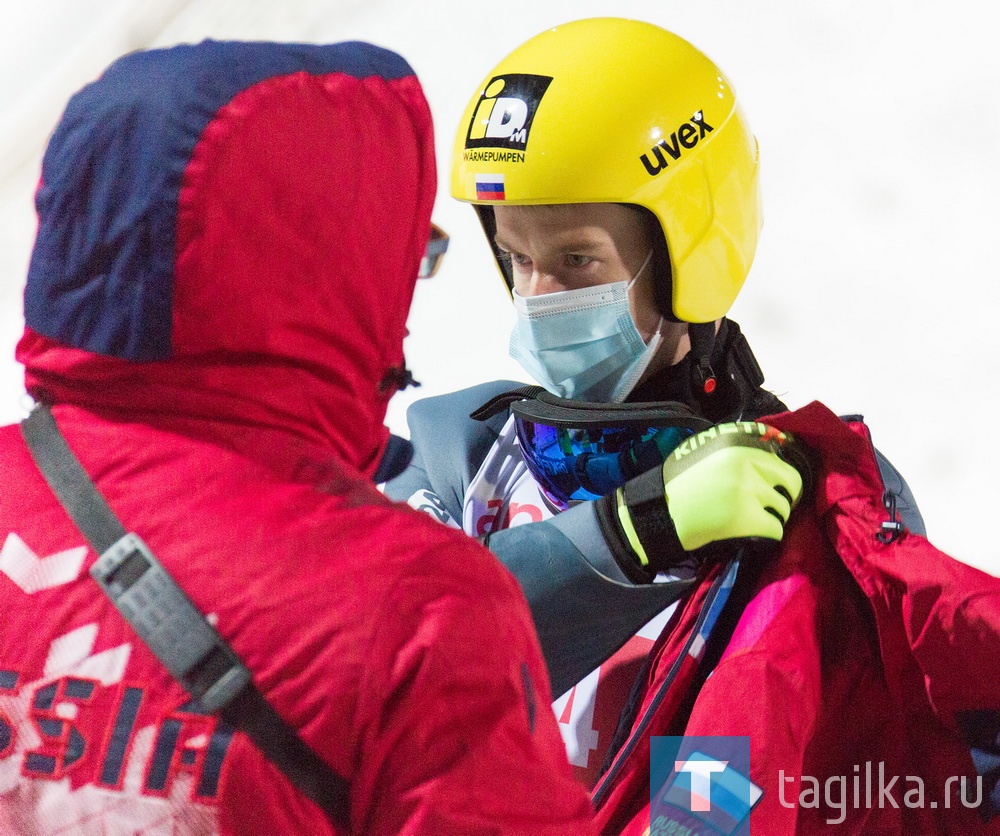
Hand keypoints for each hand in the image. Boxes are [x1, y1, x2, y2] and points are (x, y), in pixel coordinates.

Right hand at [596, 421, 808, 579]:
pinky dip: (766, 535)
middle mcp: (746, 464)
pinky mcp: (748, 519)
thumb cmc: (678, 482)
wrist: (659, 513)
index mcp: (736, 444)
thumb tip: (771, 444)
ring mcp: (748, 492)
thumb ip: (734, 446)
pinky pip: (775, 530)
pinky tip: (749, 533)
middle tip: (769, 505)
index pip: (781, 455)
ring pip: (783, 508)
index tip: (777, 482)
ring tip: (750, 519)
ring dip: (771, 516)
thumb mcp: (701, 449)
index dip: (780, 472)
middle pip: (791, 481)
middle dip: (783, 494)